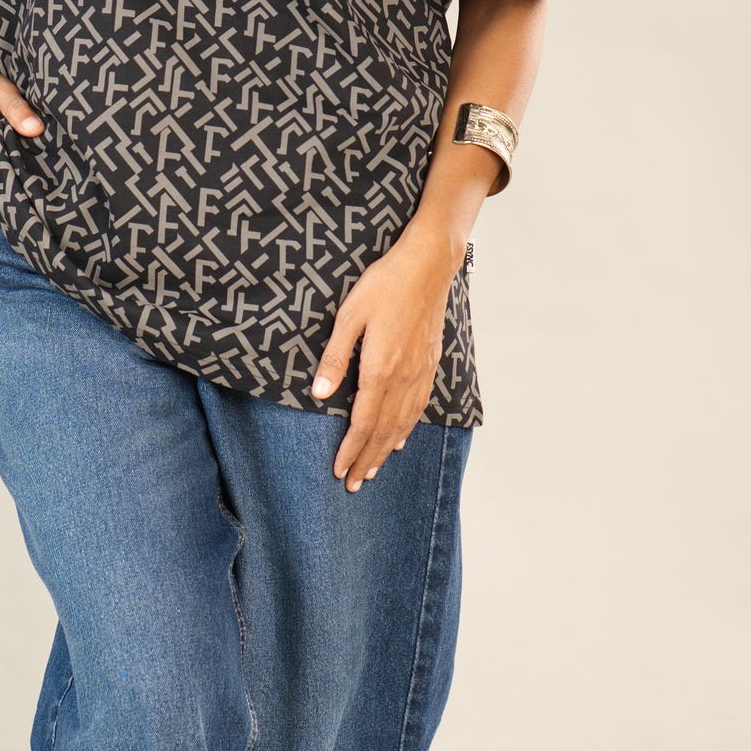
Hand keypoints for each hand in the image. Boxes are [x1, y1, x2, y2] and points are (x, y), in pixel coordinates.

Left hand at [310, 226, 461, 492]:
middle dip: (368, 459)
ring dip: (386, 450)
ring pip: (403, 422)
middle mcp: (403, 377)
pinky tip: (402, 436)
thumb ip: (335, 357)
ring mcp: (420, 372)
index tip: (339, 472)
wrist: (427, 266)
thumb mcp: (349, 316)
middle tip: (355, 484)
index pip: (364, 422)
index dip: (351, 449)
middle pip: (384, 430)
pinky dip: (408, 428)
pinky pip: (419, 406)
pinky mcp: (429, 363)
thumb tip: (320, 394)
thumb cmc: (384, 285)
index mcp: (380, 369)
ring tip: (374, 469)